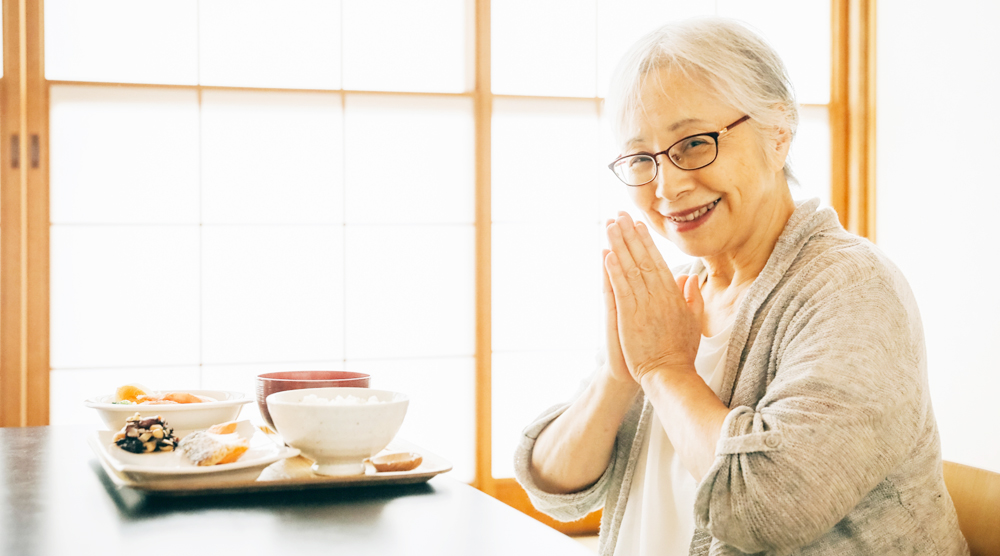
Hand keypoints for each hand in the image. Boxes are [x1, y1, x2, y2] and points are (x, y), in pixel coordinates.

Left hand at [604, 213, 703, 383]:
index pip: (657, 261)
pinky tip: (607, 255)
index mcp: (673, 295)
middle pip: (642, 258)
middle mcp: (659, 295)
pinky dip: (614, 271)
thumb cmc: (680, 351)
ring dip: (619, 246)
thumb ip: (692, 297)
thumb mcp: (693, 321)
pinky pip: (621, 288)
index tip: (637, 224)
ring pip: (630, 268)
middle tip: (620, 214)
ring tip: (610, 226)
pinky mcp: (630, 316)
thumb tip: (689, 277)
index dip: (646, 241)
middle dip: (630, 235)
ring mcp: (644, 304)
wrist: (669, 374)